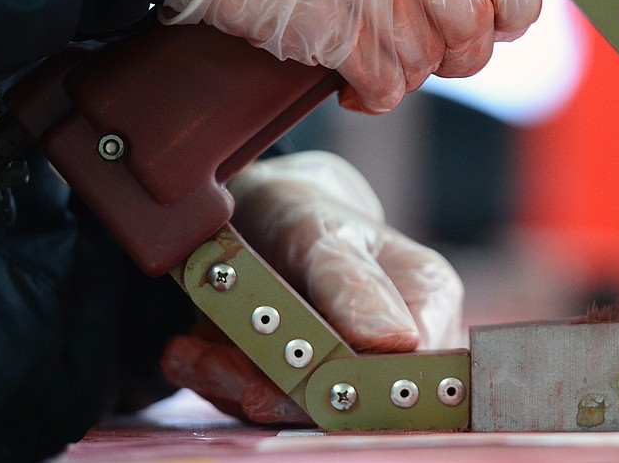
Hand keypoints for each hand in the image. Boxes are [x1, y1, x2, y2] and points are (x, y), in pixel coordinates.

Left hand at [161, 151, 463, 421]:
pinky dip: (217, 380)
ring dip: (236, 386)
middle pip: (351, 398)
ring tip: (193, 351)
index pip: (411, 368)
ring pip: (298, 409)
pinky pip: (258, 401)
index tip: (293, 383)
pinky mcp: (294, 380)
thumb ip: (352, 284)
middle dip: (278, 391)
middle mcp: (396, 342)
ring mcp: (343, 364)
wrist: (250, 208)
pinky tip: (191, 349)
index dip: (356, 388)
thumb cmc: (301, 211)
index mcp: (427, 300)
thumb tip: (397, 342)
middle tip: (223, 369)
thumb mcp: (319, 231)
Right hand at [167, 0, 541, 113]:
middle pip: (473, 22)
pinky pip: (381, 80)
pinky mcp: (324, 26)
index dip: (515, 6)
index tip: (505, 19)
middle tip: (447, 52)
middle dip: (467, 49)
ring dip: (415, 71)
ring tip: (393, 65)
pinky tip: (364, 88)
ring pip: (427, 56)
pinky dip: (379, 94)